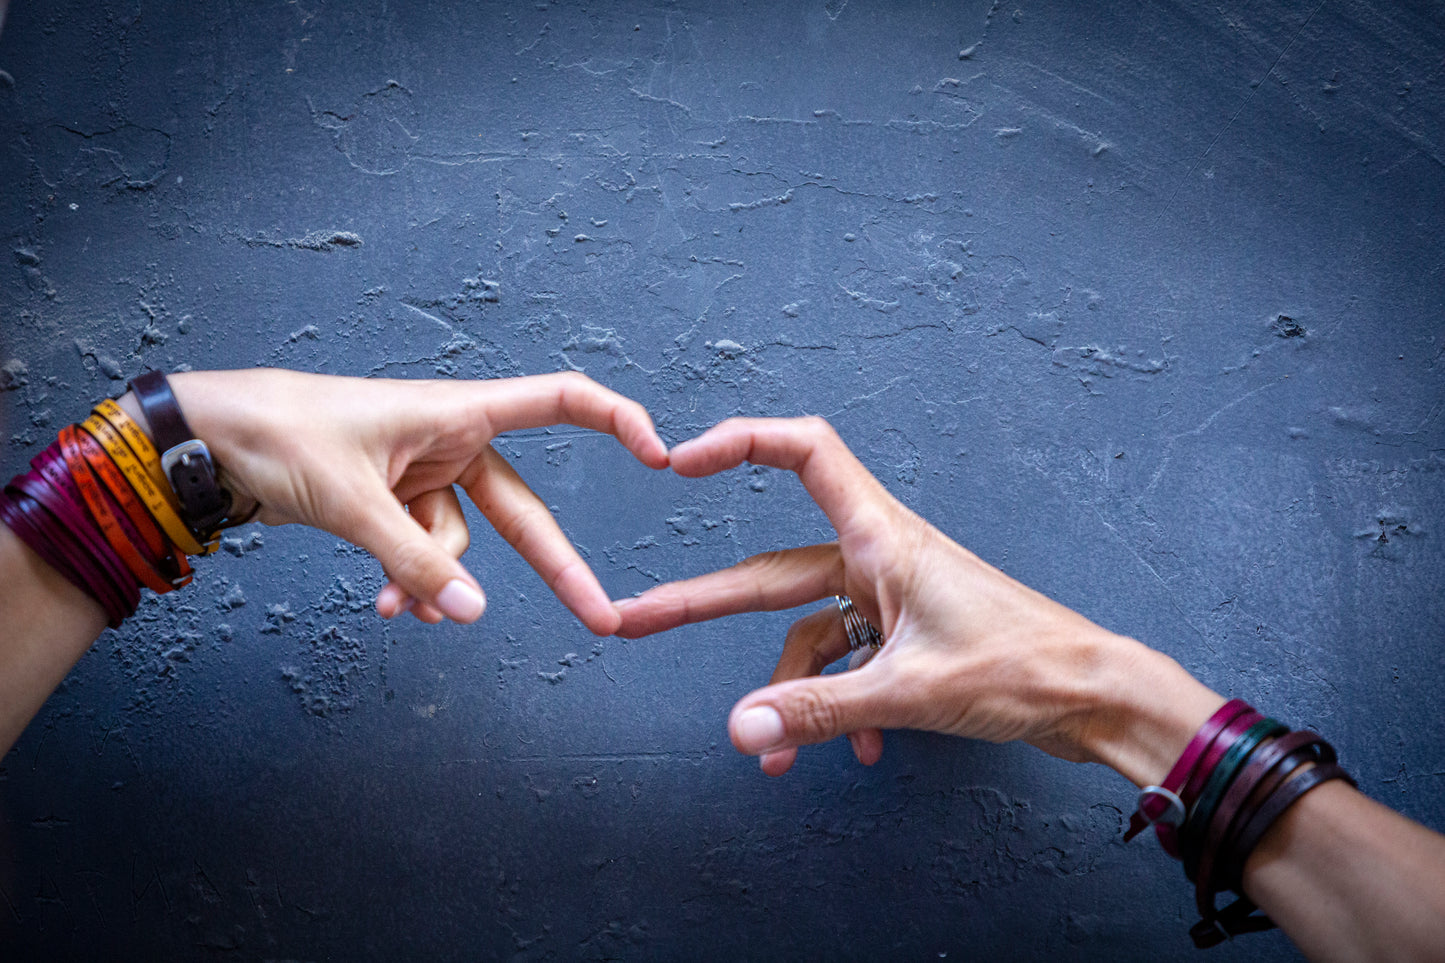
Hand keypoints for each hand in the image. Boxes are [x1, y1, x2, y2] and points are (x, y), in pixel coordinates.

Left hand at [140, 369, 668, 633]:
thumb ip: (416, 558)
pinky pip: (423, 553)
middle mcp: (452, 441)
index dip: (616, 421)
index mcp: (457, 411)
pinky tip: (388, 604)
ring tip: (399, 611)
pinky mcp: (394, 502)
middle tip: (600, 618)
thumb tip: (471, 613)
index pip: (560, 400)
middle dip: (555, 568)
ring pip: (459, 544)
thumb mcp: (353, 500)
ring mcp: (424, 475)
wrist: (210, 439)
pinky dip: (410, 580)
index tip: (660, 454)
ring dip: (436, 582)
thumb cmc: (281, 432)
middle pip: (520, 510)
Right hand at [614, 416, 1221, 781]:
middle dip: (705, 604)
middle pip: (772, 570)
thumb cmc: (1024, 668)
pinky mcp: (908, 636)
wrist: (1096, 698)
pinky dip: (838, 706)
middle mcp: (881, 558)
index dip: (739, 444)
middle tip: (635, 623)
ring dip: (788, 691)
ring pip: (809, 632)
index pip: (803, 453)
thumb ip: (818, 710)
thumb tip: (739, 731)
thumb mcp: (910, 691)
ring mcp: (893, 598)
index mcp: (882, 538)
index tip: (680, 462)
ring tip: (776, 759)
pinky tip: (859, 753)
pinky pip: (848, 663)